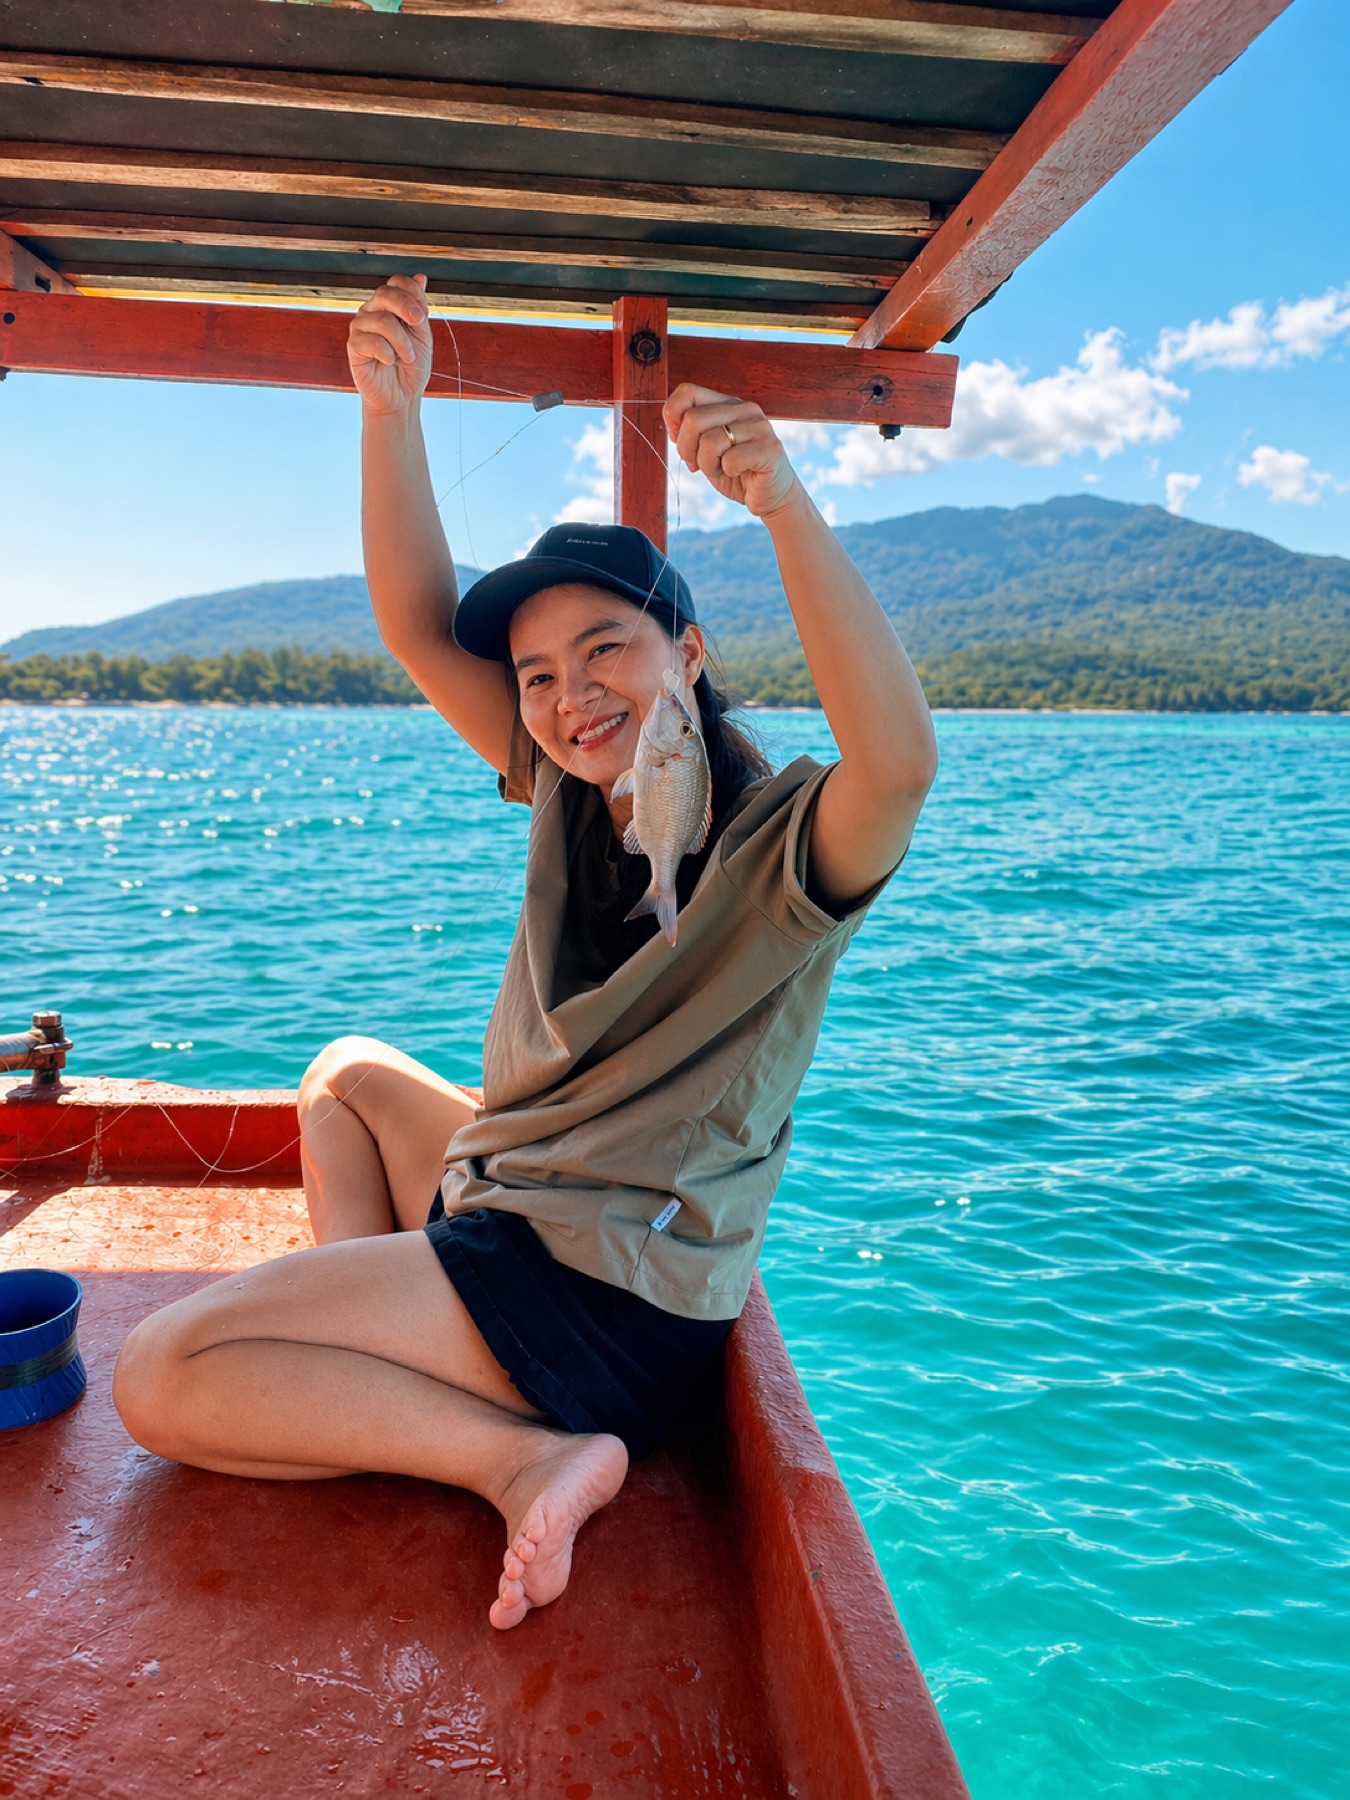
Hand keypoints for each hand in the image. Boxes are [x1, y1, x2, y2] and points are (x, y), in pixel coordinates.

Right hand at [347, 273, 432, 414]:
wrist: (402, 396)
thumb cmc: (411, 367)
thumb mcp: (422, 336)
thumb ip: (419, 309)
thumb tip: (420, 277)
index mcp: (389, 306)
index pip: (396, 283)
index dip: (412, 293)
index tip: (423, 314)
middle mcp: (372, 311)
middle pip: (385, 293)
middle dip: (406, 307)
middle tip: (419, 324)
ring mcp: (360, 327)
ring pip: (383, 321)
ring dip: (403, 342)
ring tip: (406, 357)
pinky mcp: (354, 345)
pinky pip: (373, 342)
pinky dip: (388, 355)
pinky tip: (388, 362)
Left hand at [663, 382, 798, 518]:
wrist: (771, 497)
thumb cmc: (737, 472)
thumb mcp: (705, 450)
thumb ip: (690, 432)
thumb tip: (672, 425)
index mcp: (727, 403)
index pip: (687, 392)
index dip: (672, 417)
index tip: (677, 439)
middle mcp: (745, 408)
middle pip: (693, 419)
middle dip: (687, 450)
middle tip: (699, 464)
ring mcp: (759, 426)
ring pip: (709, 442)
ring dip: (708, 466)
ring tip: (722, 470)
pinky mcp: (770, 448)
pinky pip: (731, 460)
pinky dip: (727, 473)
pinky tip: (739, 473)